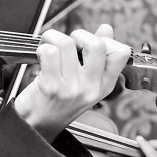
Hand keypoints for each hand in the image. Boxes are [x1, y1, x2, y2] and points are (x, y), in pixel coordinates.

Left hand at [13, 24, 130, 138]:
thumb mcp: (84, 82)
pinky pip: (49, 53)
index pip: (121, 53)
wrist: (36, 127)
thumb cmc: (56, 102)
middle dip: (79, 34)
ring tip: (48, 46)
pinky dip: (41, 47)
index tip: (87, 42)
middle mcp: (90, 86)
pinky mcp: (51, 86)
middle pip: (96, 44)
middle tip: (67, 42)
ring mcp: (72, 87)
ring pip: (67, 44)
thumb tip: (106, 29)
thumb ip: (95, 56)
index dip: (104, 39)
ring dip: (53, 38)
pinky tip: (40, 56)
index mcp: (103, 85)